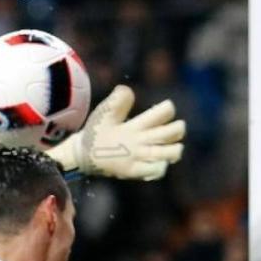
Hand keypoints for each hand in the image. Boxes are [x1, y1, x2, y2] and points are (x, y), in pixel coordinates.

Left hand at [46, 85, 184, 180]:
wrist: (84, 152)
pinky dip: (156, 168)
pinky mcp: (135, 170)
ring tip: (152, 150)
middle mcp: (146, 139)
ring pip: (173, 152)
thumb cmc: (97, 130)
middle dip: (175, 130)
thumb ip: (116, 102)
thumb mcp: (105, 113)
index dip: (167, 110)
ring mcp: (142, 155)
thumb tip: (126, 89)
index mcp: (141, 123)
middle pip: (177, 131)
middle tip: (155, 134)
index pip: (166, 112)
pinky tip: (142, 163)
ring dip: (170, 150)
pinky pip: (158, 170)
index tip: (152, 114)